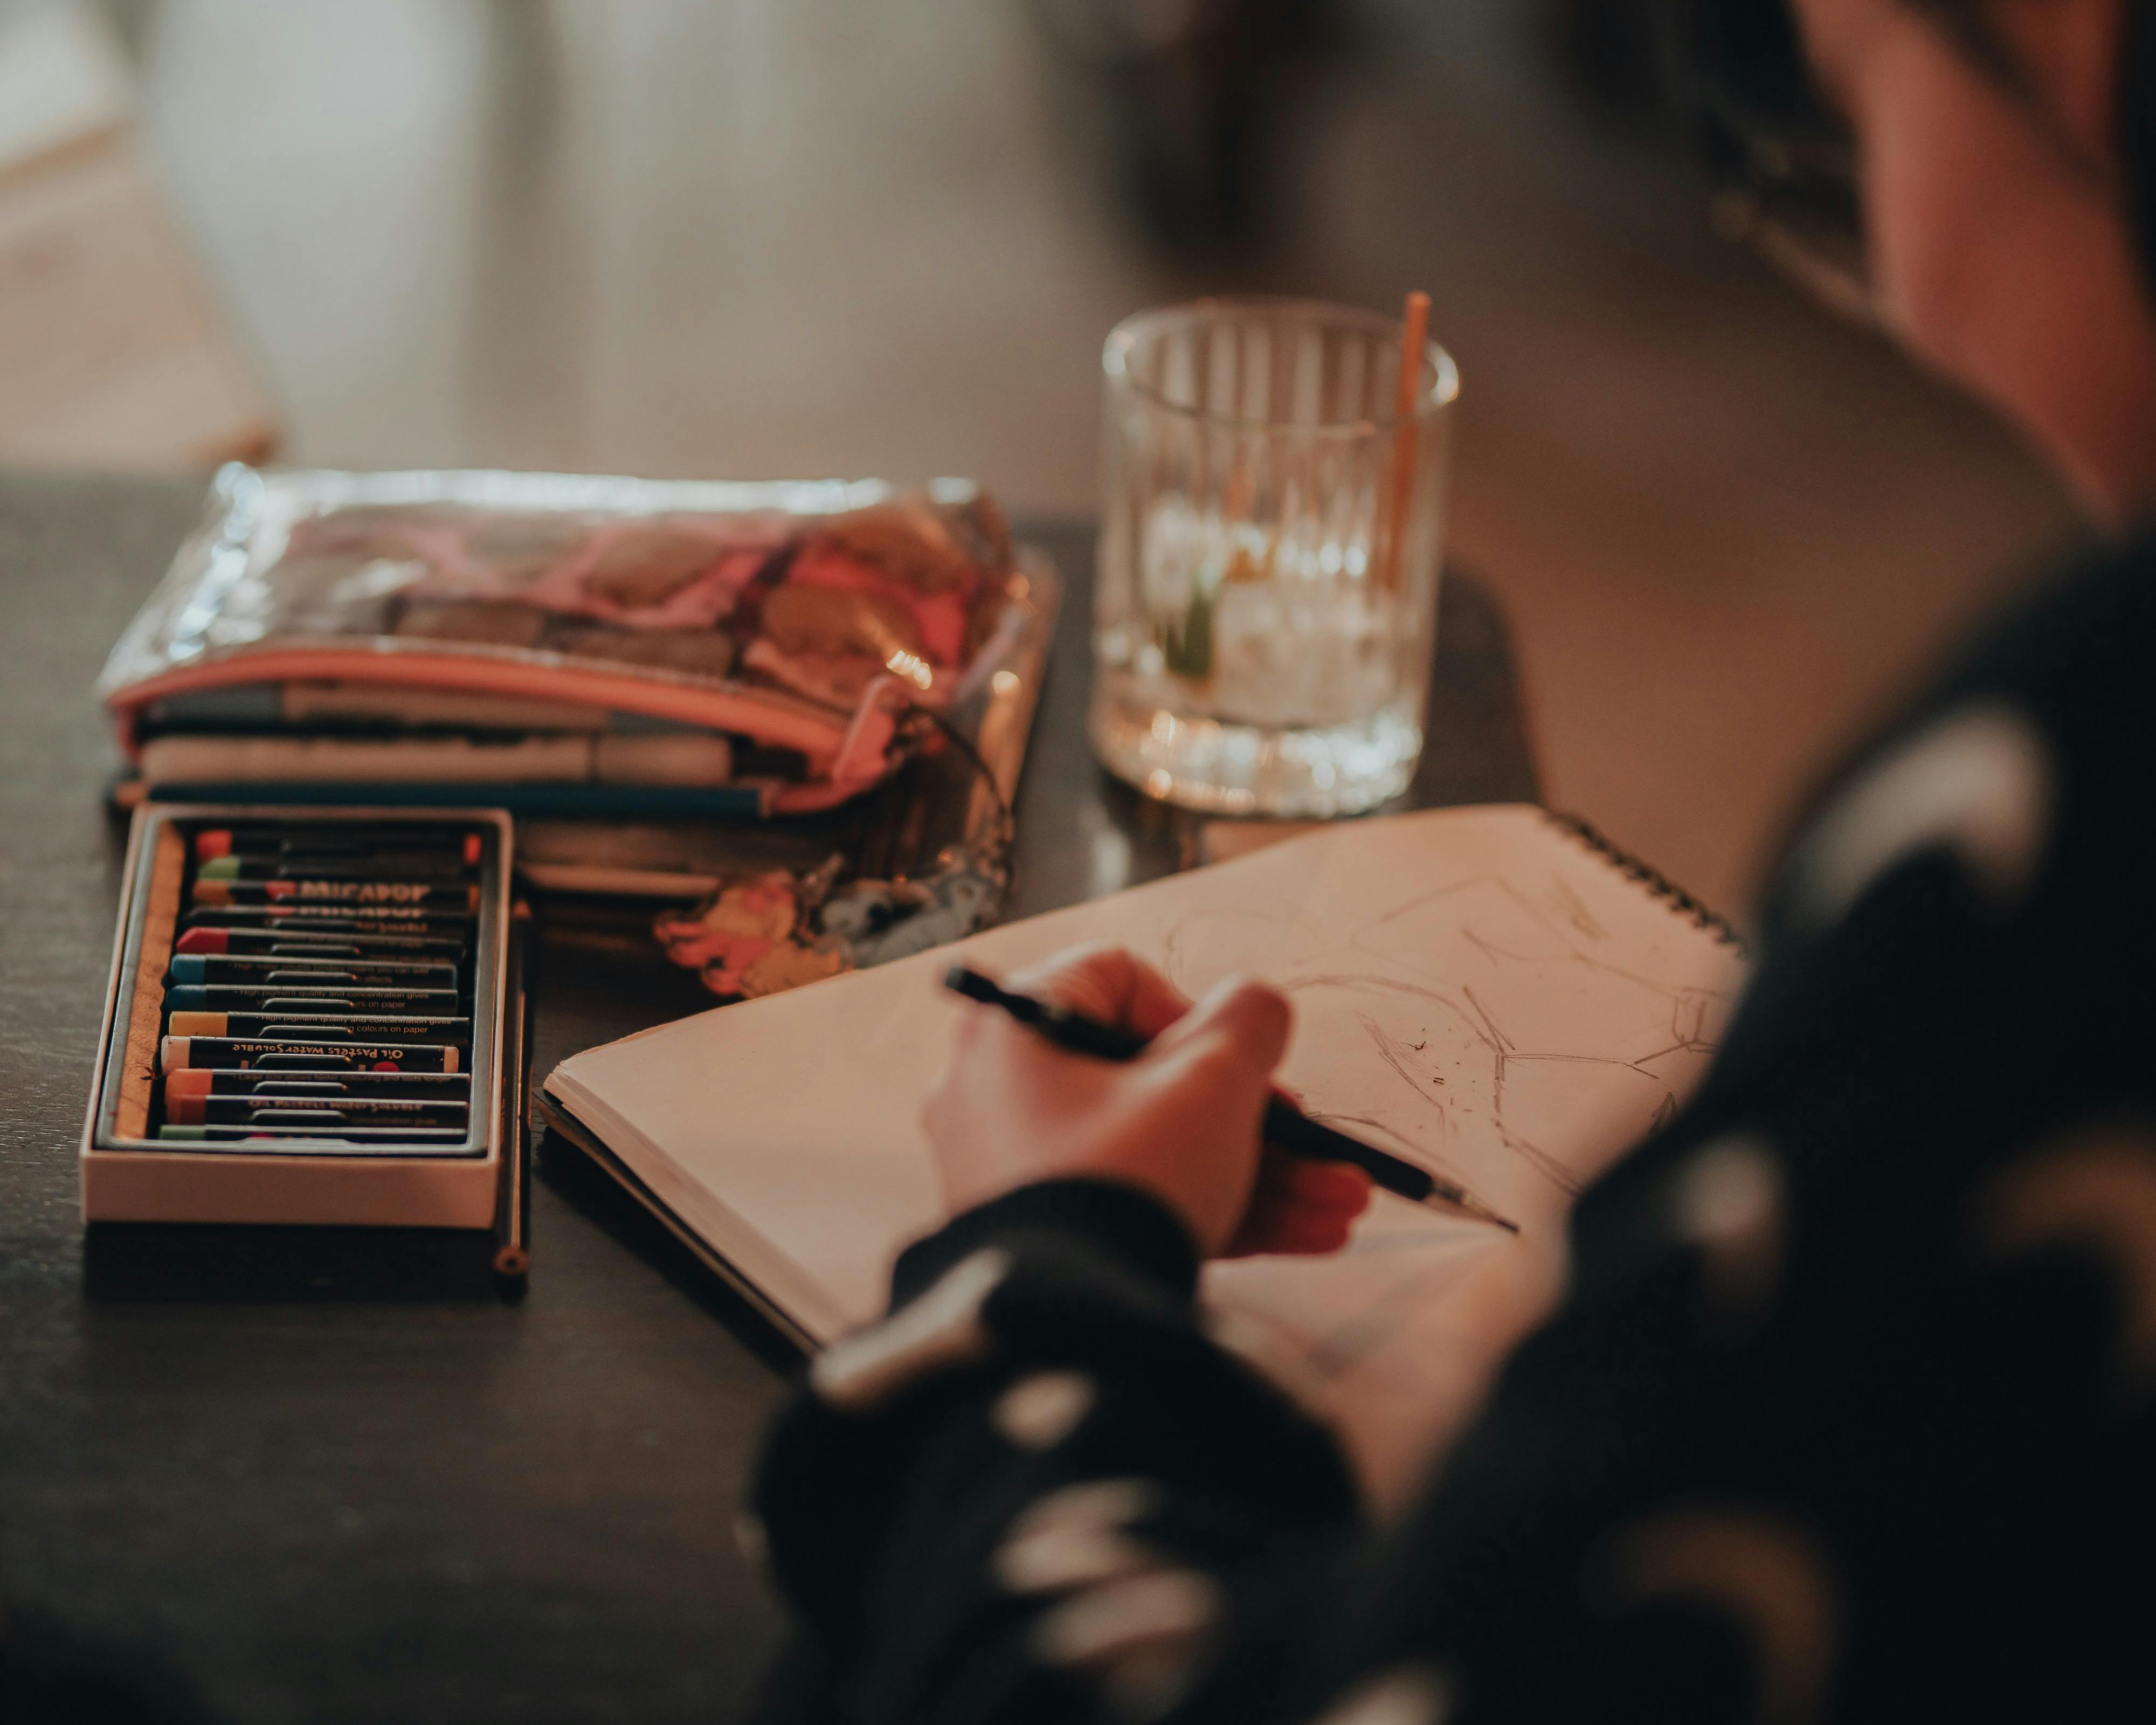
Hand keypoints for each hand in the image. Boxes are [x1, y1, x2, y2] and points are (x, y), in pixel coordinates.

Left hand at [921, 944, 1370, 1256]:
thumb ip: (1248, 1020)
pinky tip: (1309, 1235)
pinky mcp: (1039, 1238)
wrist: (1073, 1329)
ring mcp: (1015, 1173)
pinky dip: (1213, 1211)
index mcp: (1016, 1030)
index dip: (1193, 1015)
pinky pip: (1135, 1203)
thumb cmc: (1133, 1177)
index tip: (1238, 1065)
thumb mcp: (1211, 1080)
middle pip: (1151, 1081)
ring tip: (1342, 1207)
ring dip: (1259, 1173)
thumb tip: (1254, 1007)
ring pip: (1157, 1151)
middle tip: (1321, 1150)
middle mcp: (997, 1095)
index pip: (1114, 979)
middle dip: (1258, 1118)